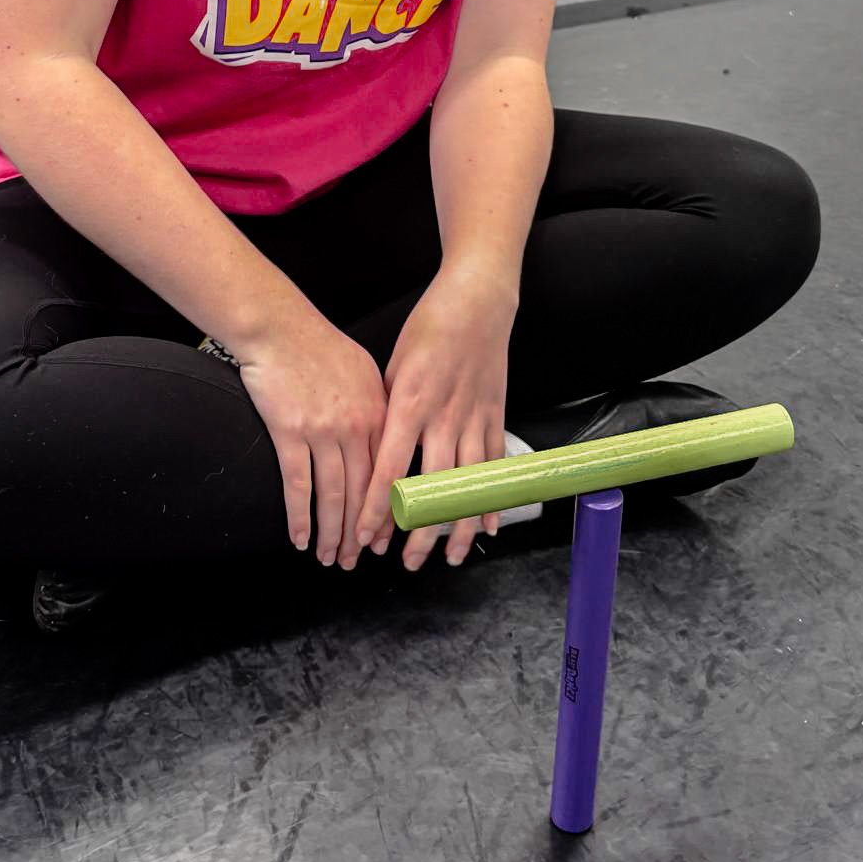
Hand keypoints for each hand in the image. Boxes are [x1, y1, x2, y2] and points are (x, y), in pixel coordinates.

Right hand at [240, 317, 387, 569]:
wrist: (280, 328)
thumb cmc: (318, 345)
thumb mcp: (364, 373)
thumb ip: (377, 408)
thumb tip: (382, 438)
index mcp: (378, 415)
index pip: (387, 477)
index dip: (385, 514)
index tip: (383, 540)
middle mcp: (355, 428)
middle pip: (363, 494)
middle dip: (359, 535)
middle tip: (354, 560)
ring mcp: (323, 432)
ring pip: (332, 496)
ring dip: (330, 534)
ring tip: (328, 558)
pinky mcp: (290, 433)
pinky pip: (298, 486)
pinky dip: (300, 517)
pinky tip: (300, 538)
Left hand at [356, 268, 515, 570]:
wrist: (477, 299)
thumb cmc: (428, 328)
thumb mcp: (392, 365)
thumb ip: (384, 411)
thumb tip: (371, 455)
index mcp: (410, 402)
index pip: (389, 469)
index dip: (377, 509)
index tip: (365, 538)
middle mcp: (443, 415)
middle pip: (431, 488)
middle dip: (418, 531)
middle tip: (405, 562)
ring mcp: (475, 417)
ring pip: (468, 485)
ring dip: (459, 526)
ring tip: (450, 558)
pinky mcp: (497, 414)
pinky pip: (495, 466)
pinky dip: (492, 498)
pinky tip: (487, 525)